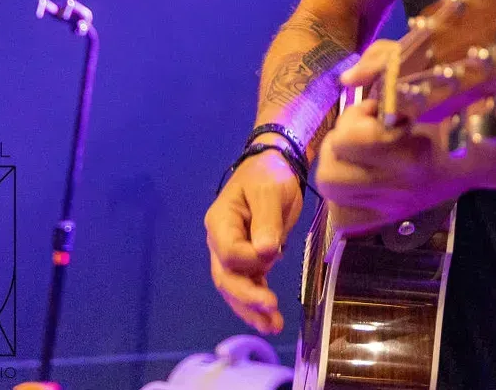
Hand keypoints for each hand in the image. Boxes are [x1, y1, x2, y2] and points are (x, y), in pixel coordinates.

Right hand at [204, 148, 302, 334]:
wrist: (274, 168)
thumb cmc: (268, 175)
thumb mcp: (269, 191)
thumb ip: (266, 221)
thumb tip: (266, 253)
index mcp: (221, 222)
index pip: (228, 252)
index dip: (248, 259)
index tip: (272, 253)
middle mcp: (221, 241)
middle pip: (227, 277)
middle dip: (247, 296)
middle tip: (270, 308)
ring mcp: (233, 253)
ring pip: (236, 287)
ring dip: (252, 308)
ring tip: (273, 326)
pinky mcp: (249, 260)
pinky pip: (250, 285)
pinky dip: (258, 303)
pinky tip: (271, 321)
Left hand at [318, 40, 471, 225]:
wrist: (488, 152)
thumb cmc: (459, 107)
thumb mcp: (428, 77)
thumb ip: (384, 62)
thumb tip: (347, 77)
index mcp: (410, 150)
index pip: (349, 140)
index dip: (355, 117)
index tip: (377, 109)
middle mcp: (399, 184)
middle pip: (330, 173)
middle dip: (339, 144)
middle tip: (362, 130)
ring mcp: (395, 205)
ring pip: (332, 193)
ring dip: (338, 166)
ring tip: (360, 152)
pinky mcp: (393, 216)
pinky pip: (345, 218)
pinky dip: (344, 197)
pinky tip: (360, 177)